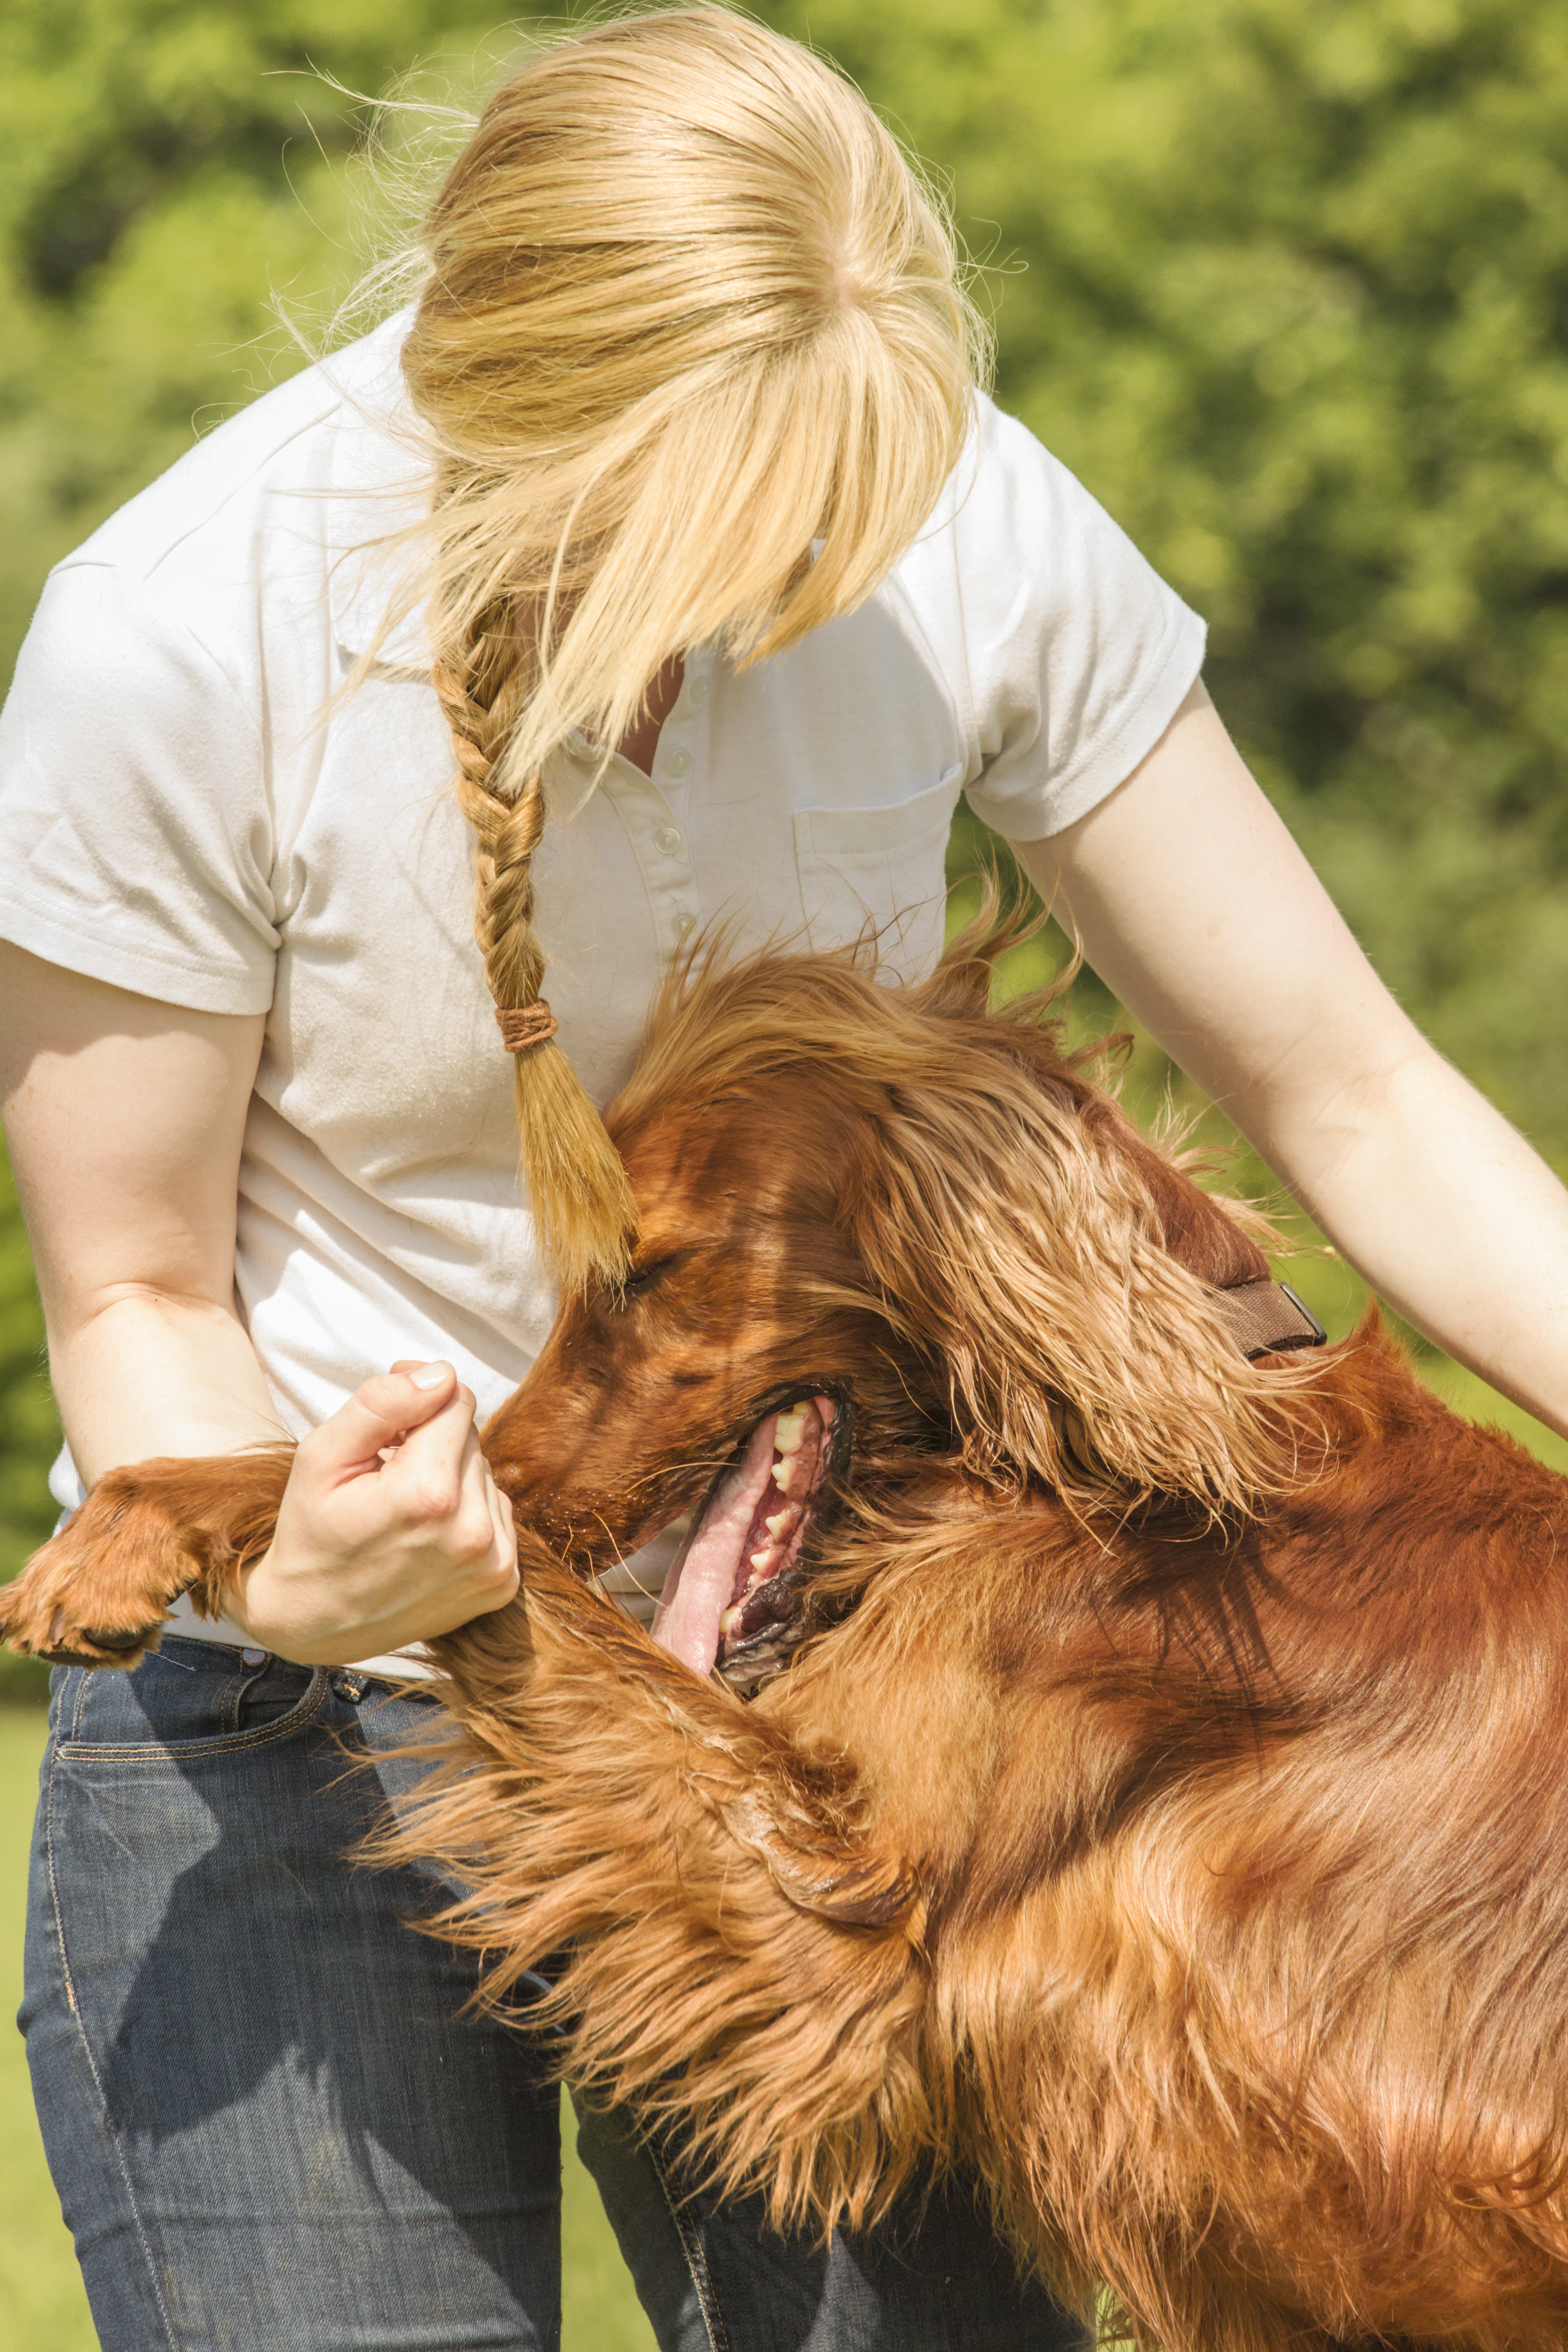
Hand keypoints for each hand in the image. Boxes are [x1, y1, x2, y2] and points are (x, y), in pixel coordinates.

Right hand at [230, 1362, 519, 1663]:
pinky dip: (467, 1512)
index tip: (388, 1423)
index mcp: (427, 1495)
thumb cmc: (311, 1531)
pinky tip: (427, 1531)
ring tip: (402, 1507)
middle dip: (432, 1442)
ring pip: (485, 1475)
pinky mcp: (502, 1583)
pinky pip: (497, 1513)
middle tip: (385, 1472)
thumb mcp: (322, 1456)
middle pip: (472, 1439)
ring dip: (451, 1477)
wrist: (314, 1621)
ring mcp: (492, 1563)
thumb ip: (382, 1404)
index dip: (420, 1396)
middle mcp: (472, 1532)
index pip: (456, 1401)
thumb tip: (442, 1374)